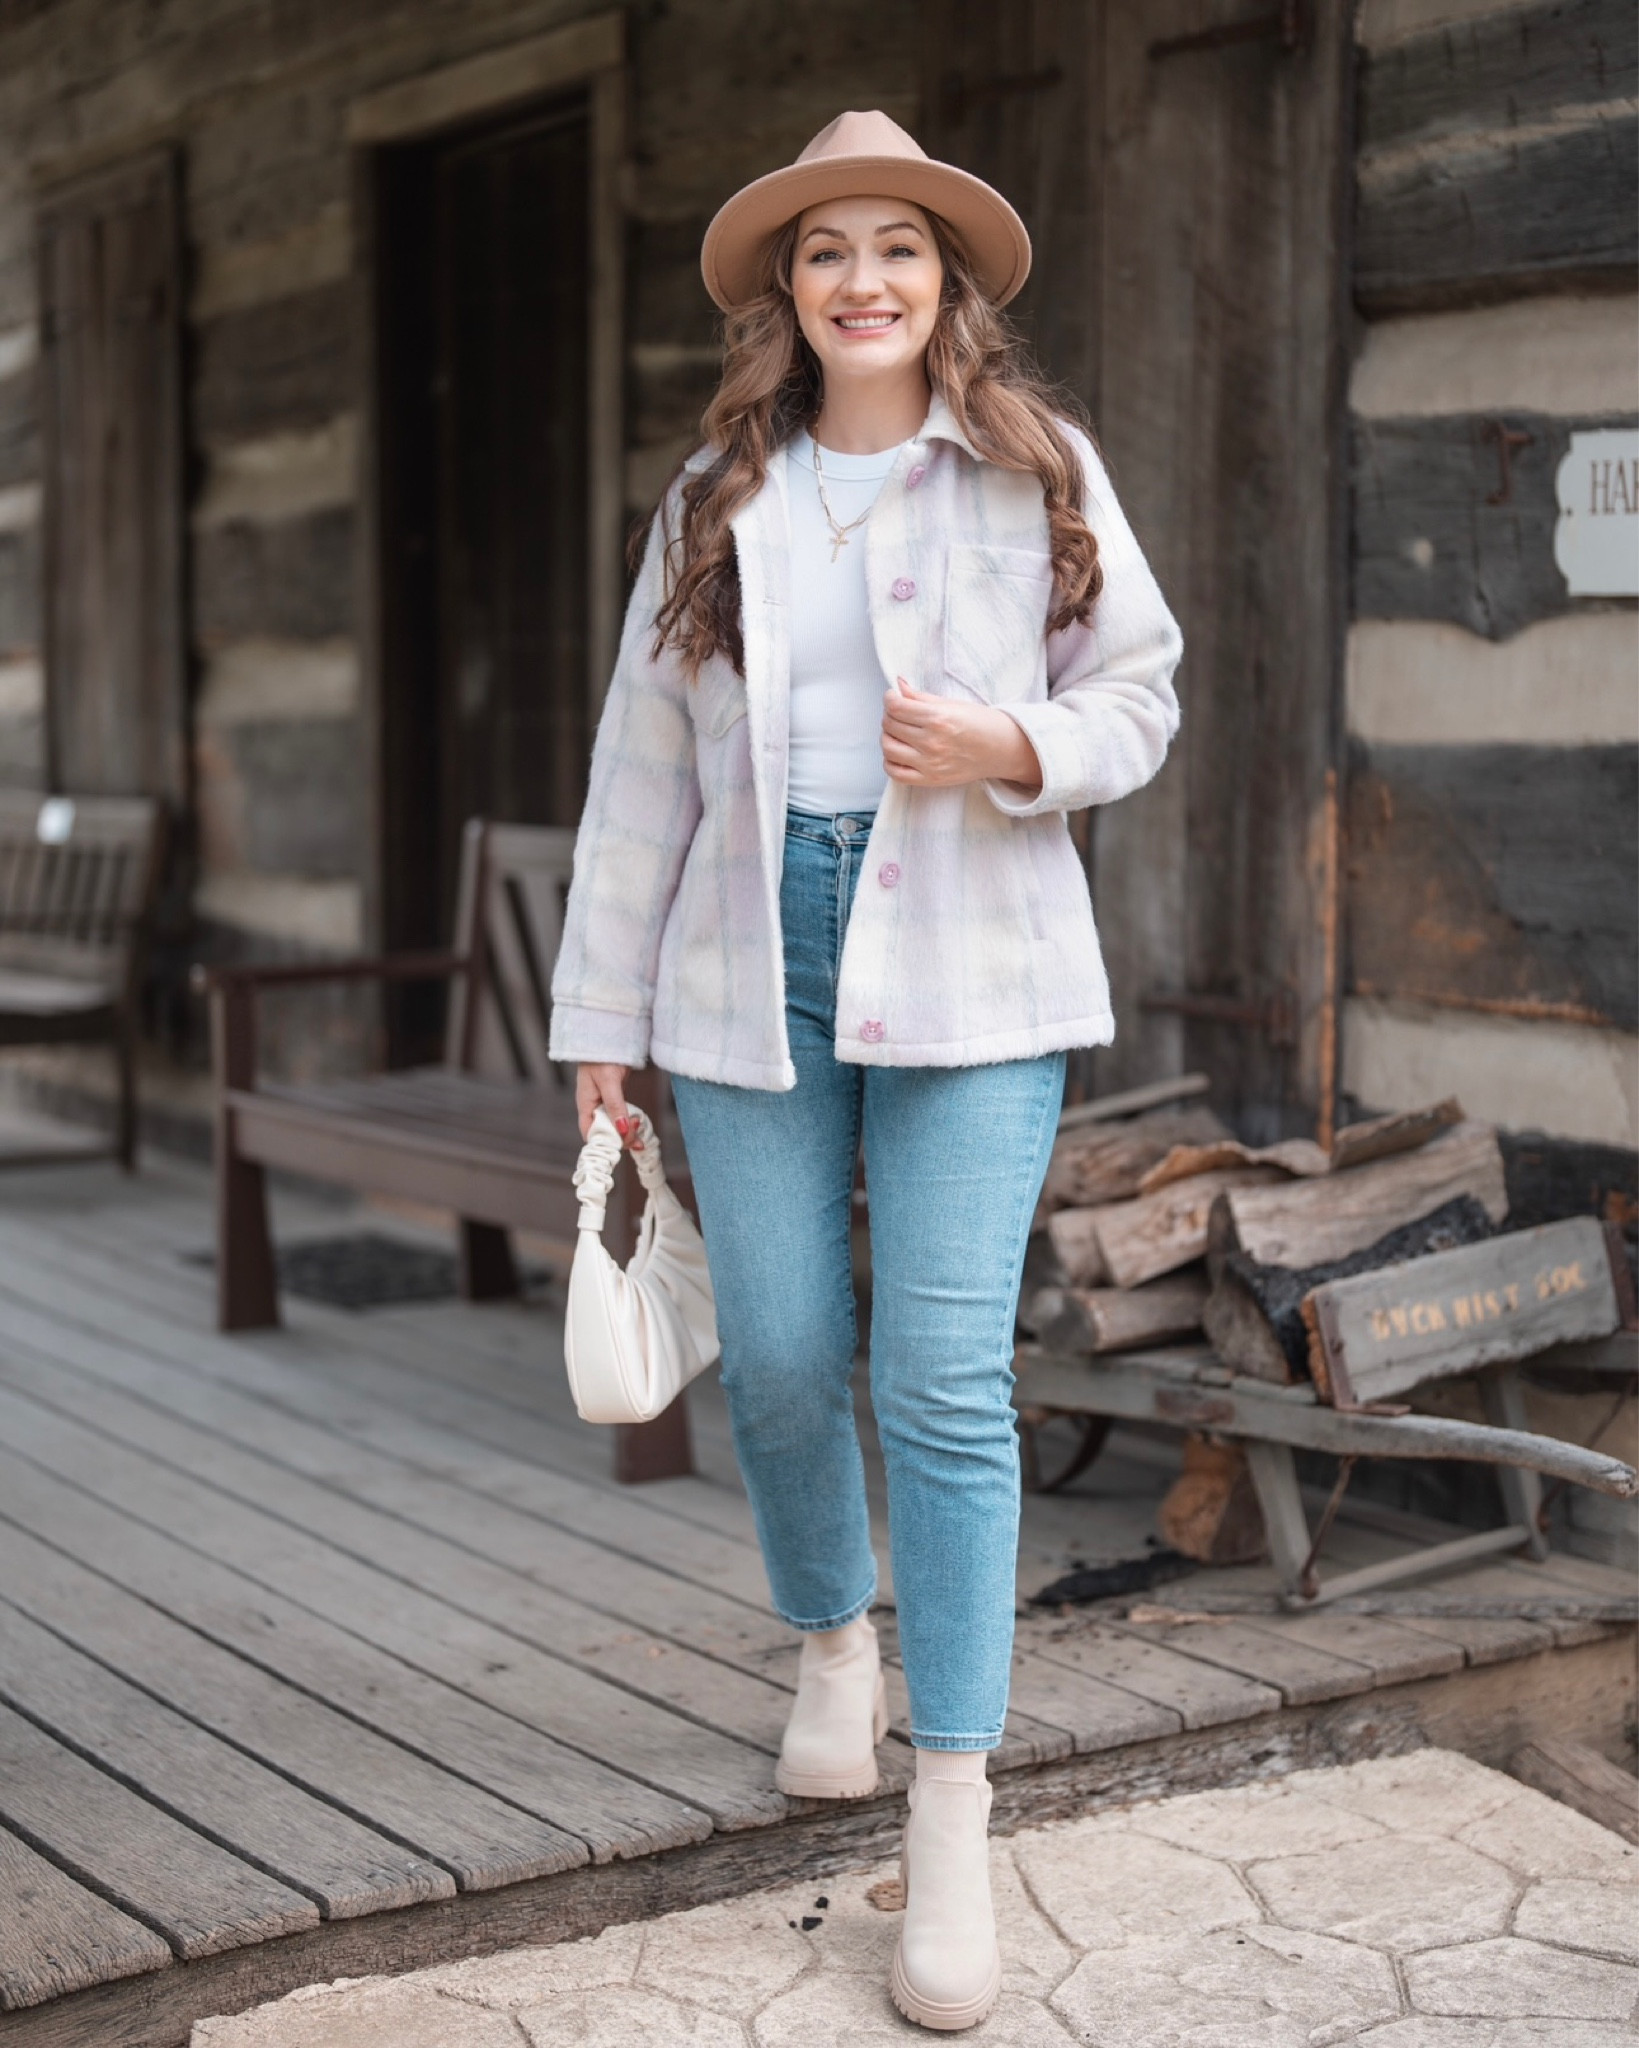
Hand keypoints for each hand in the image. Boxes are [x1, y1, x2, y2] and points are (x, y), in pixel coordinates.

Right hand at [575, 1063, 641, 1147]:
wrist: (608, 1035)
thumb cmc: (602, 1055)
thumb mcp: (608, 1081)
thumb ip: (615, 1105)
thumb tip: (621, 1130)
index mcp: (585, 1104)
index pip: (590, 1133)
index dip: (604, 1142)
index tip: (622, 1143)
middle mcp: (593, 1106)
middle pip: (604, 1132)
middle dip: (620, 1139)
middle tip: (637, 1138)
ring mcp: (604, 1102)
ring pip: (614, 1126)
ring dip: (628, 1133)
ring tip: (641, 1136)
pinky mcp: (615, 1097)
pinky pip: (621, 1116)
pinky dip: (630, 1123)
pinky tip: (640, 1125)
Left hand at [881, 677, 1042, 794]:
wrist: (1001, 749)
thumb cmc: (980, 723)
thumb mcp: (952, 704)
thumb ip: (921, 697)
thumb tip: (898, 685)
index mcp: (939, 719)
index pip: (896, 707)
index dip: (889, 699)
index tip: (892, 697)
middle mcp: (932, 742)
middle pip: (890, 725)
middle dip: (889, 715)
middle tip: (898, 712)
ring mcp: (930, 764)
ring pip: (888, 747)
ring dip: (887, 736)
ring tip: (897, 731)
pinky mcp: (930, 780)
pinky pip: (895, 772)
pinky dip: (889, 761)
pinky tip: (898, 751)